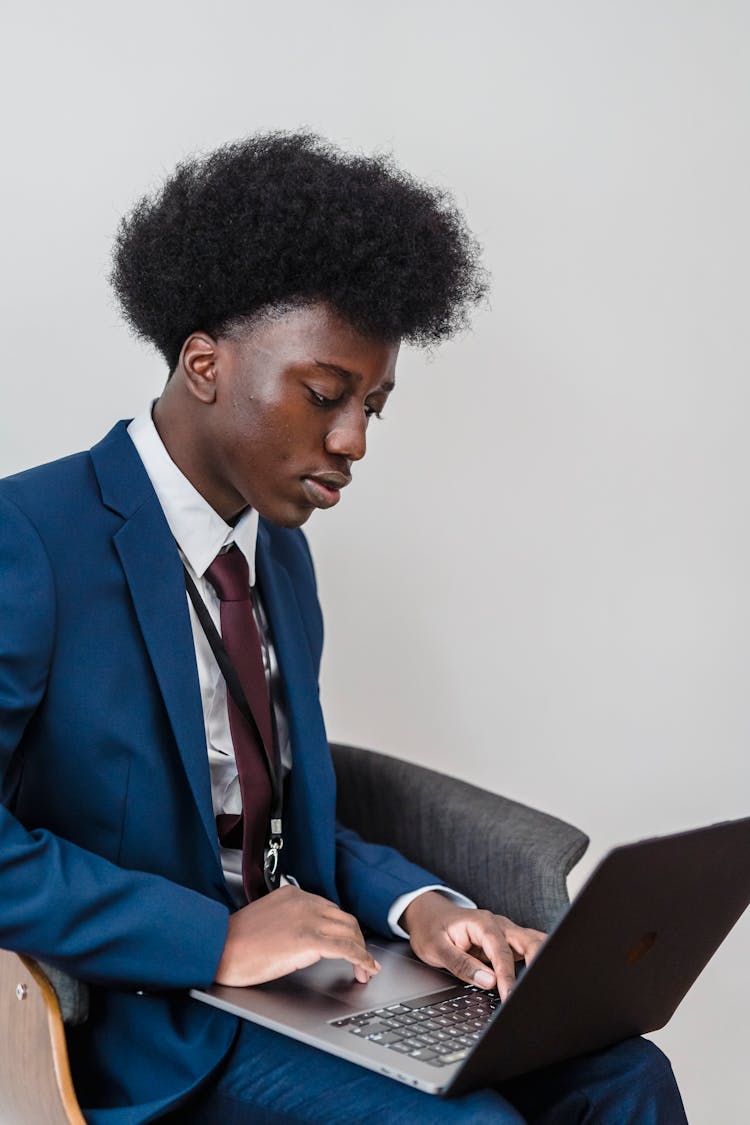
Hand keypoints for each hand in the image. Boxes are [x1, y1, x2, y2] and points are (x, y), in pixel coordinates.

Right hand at [214, 884, 380, 986]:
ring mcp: (308, 919)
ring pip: (349, 933)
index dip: (344, 930)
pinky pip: (346, 949)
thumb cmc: (235, 941)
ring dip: (362, 952)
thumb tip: (304, 938)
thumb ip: (289, 920)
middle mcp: (304, 902)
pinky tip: (365, 970)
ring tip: (365, 969)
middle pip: (345, 919)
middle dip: (356, 941)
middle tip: (361, 959)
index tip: (349, 943)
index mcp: (293, 895)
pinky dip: (361, 959)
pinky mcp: (309, 940)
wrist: (219, 948)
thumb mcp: (267, 919)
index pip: (330, 909)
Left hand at [400, 891, 545, 1001]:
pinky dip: (538, 961)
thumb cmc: (430, 928)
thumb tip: (488, 981)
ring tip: (549, 984)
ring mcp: (505, 933)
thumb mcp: (435, 948)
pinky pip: (528, 950)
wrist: (427, 914)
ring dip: (543, 960)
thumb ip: (461, 964)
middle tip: (540, 990)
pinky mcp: (507, 942)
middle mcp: (498, 925)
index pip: (501, 952)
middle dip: (539, 963)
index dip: (507, 976)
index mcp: (481, 923)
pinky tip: (544, 975)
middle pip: (529, 941)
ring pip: (534, 943)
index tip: (509, 997)